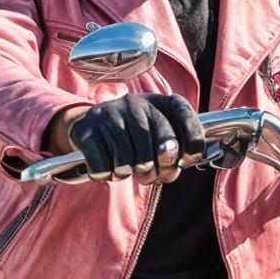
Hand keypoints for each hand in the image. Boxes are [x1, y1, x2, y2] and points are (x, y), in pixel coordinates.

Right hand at [69, 92, 205, 183]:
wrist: (89, 127)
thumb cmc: (132, 139)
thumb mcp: (155, 139)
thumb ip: (173, 154)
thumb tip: (171, 168)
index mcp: (159, 103)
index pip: (186, 118)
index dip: (192, 145)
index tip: (184, 161)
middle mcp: (136, 103)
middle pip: (161, 146)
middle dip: (158, 169)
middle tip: (148, 175)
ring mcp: (111, 113)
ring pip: (130, 160)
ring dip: (128, 173)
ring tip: (124, 170)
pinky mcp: (87, 129)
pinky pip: (102, 165)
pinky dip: (106, 174)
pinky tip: (106, 168)